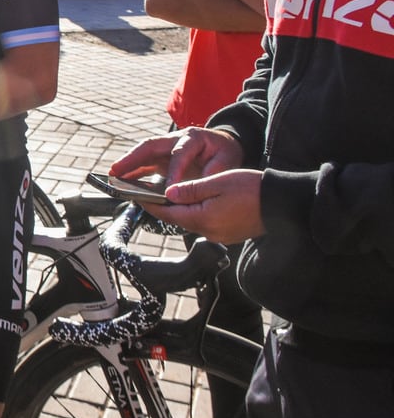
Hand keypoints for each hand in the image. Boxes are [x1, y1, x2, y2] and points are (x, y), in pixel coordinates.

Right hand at [110, 126, 243, 185]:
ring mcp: (167, 146)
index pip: (179, 154)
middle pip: (151, 145)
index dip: (173, 172)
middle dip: (133, 158)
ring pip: (144, 152)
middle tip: (117, 170)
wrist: (224, 145)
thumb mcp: (228, 161)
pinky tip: (123, 179)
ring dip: (128, 163)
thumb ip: (213, 174)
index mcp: (194, 138)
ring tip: (113, 175)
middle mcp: (176, 138)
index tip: (169, 191)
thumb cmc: (226, 153)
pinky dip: (133, 170)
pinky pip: (145, 161)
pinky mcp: (162, 156)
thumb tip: (199, 188)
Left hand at [142, 168, 264, 242]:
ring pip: (190, 221)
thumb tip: (168, 193)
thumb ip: (190, 189)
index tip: (136, 195)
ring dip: (178, 209)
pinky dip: (194, 212)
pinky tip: (192, 202)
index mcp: (203, 219)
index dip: (150, 203)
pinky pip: (204, 223)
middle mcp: (209, 232)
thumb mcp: (217, 182)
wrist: (282, 204)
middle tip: (147, 193)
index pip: (167, 213)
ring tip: (167, 195)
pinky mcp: (228, 234)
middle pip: (177, 218)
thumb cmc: (251, 190)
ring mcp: (219, 235)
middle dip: (162, 206)